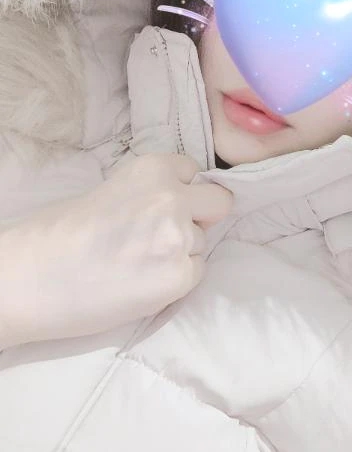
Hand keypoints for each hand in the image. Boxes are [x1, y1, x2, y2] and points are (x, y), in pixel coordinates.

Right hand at [0, 154, 231, 346]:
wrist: (32, 278)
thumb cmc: (58, 234)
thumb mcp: (111, 189)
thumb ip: (149, 192)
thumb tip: (179, 203)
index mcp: (154, 168)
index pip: (195, 172)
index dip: (181, 191)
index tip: (162, 206)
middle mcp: (173, 197)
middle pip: (220, 203)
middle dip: (201, 216)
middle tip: (168, 235)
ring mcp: (180, 238)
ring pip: (202, 243)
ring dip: (181, 252)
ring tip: (139, 264)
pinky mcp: (180, 277)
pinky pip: (196, 273)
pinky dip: (175, 280)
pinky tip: (142, 283)